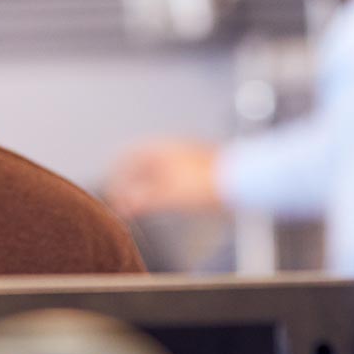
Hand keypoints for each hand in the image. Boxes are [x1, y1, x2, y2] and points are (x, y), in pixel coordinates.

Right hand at [105, 140, 223, 217]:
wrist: (241, 180)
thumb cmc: (204, 184)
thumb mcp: (168, 195)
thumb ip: (144, 200)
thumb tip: (125, 205)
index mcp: (160, 149)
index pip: (128, 157)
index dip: (117, 174)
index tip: (112, 191)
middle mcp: (171, 149)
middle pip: (143, 165)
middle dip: (132, 184)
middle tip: (125, 203)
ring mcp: (186, 158)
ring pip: (158, 172)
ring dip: (146, 187)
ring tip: (142, 205)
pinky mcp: (198, 168)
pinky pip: (171, 176)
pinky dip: (161, 188)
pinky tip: (164, 201)